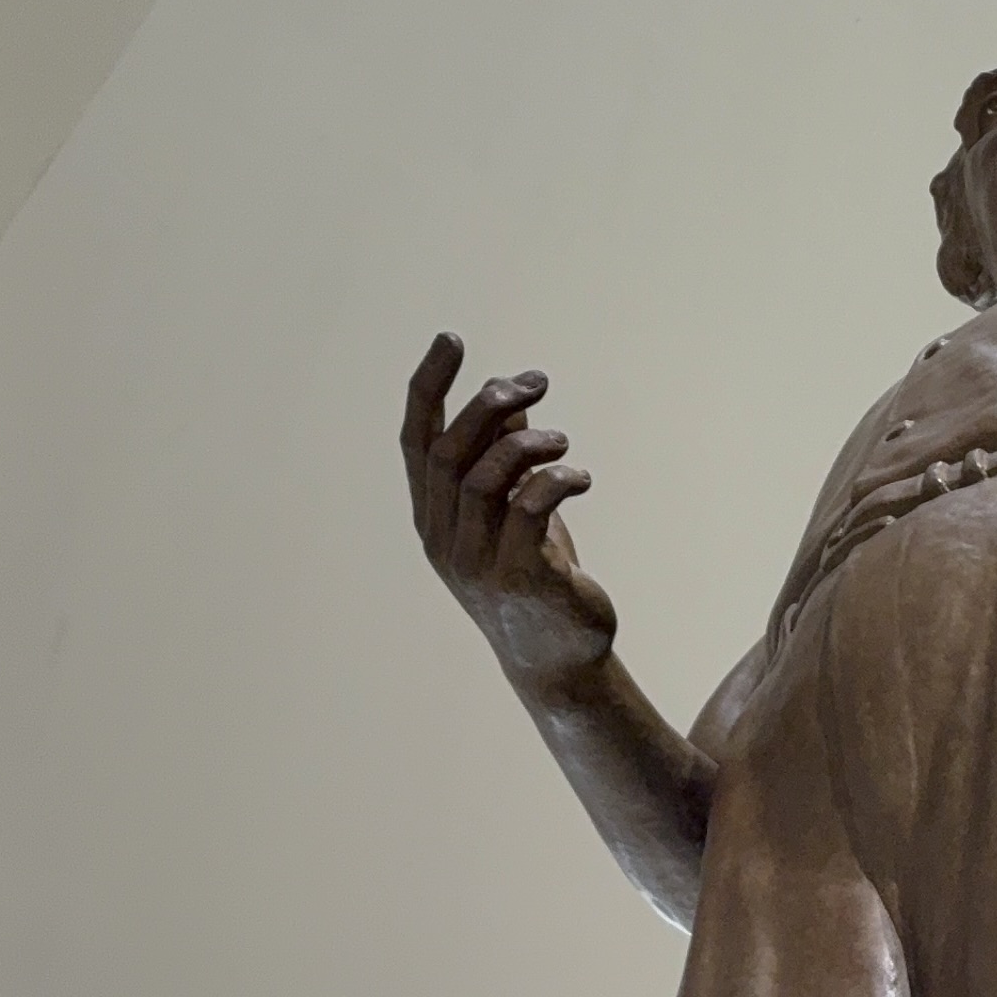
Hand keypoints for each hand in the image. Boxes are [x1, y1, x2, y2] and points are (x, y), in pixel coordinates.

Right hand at [402, 333, 614, 689]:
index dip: (429, 386)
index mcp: (434, 516)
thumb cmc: (534, 572)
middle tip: (537, 383)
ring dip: (526, 444)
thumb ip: (505, 454)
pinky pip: (528, 510)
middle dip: (490, 405)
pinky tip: (580, 478)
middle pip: (449, 452)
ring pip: (482, 479)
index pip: (416, 440)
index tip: (452, 339)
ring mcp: (476, 562)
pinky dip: (555, 479)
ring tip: (561, 440)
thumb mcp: (512, 508)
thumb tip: (511, 393)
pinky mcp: (518, 579)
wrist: (559, 657)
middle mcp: (443, 538)